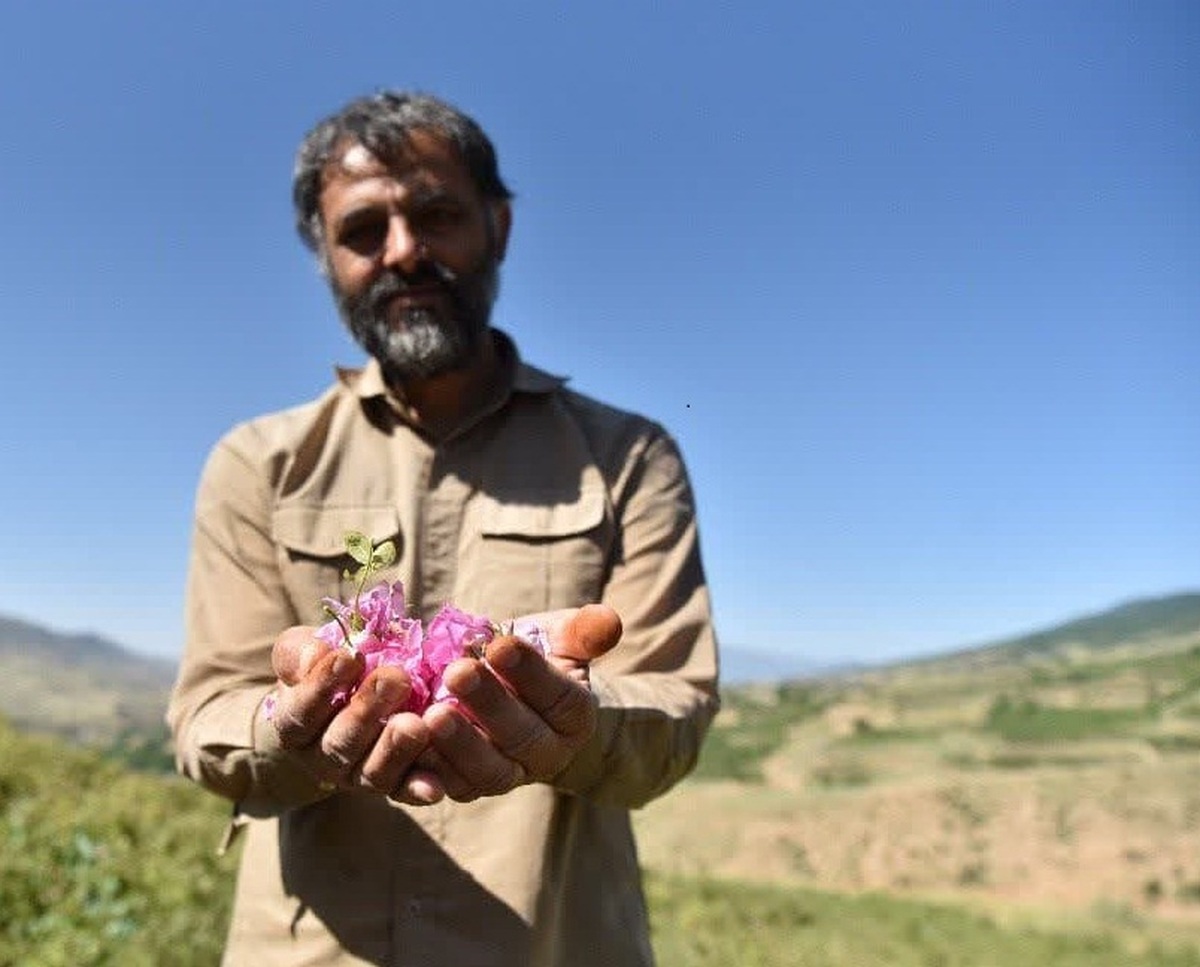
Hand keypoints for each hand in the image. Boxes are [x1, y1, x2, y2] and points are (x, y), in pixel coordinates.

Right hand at [269, 627, 439, 804]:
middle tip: (397, 678)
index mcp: (296, 729)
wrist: (360, 698)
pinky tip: (434, 784)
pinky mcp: (396, 785)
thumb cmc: (331, 670)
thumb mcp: (307, 655)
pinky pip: (405, 790)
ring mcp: (359, 776)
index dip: (321, 687)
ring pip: (373, 771)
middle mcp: (324, 759)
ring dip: (395, 749)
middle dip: (367, 711)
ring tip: (416, 725)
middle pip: (340, 742)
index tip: (348, 657)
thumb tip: (317, 656)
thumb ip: (302, 654)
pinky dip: (419, 788)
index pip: (301, 713)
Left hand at [416, 604, 622, 801]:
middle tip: (457, 672)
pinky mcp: (468, 788)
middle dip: (490, 704)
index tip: (501, 643)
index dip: (532, 672)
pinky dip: (429, 771)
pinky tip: (408, 744)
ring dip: (459, 745)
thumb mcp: (562, 638)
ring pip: (488, 771)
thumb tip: (609, 620)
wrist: (515, 698)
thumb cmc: (539, 657)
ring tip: (432, 714)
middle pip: (522, 736)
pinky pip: (450, 786)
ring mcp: (508, 776)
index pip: (559, 696)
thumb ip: (582, 631)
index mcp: (575, 716)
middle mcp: (547, 754)